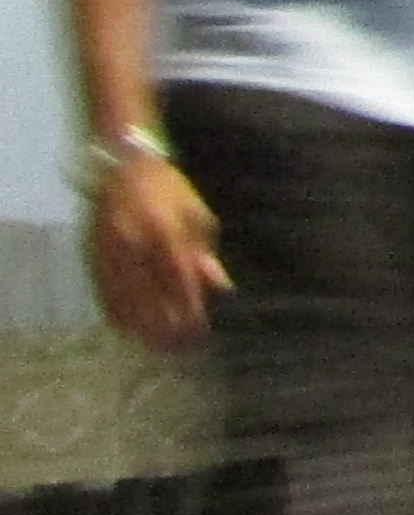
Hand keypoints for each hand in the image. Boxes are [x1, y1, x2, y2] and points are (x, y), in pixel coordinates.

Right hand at [85, 156, 224, 350]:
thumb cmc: (169, 189)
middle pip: (149, 298)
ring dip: (140, 327)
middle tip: (180, 347)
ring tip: (157, 347)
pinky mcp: (92, 255)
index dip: (189, 310)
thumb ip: (205, 253)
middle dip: (165, 326)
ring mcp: (108, 251)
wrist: (122, 166)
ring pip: (123, 300)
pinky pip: (102, 292)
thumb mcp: (196, 214)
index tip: (200, 331)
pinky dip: (116, 314)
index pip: (179, 283)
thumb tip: (220, 286)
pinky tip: (128, 330)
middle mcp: (133, 245)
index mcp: (164, 233)